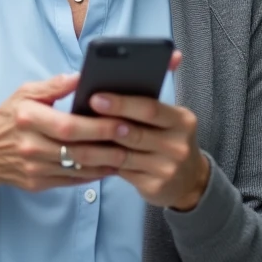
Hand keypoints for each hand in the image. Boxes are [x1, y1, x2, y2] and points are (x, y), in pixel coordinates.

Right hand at [0, 73, 131, 198]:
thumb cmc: (9, 118)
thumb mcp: (24, 93)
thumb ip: (54, 85)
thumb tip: (82, 76)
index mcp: (27, 118)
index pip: (68, 125)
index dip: (97, 125)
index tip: (122, 119)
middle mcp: (30, 146)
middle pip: (77, 149)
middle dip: (109, 144)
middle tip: (134, 137)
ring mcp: (34, 168)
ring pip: (78, 168)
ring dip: (107, 162)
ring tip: (129, 152)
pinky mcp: (38, 184)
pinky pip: (72, 181)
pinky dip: (94, 174)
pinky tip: (110, 166)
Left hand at [90, 51, 210, 210]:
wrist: (190, 181)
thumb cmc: (169, 139)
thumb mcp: (170, 119)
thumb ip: (148, 102)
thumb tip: (122, 74)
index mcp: (182, 120)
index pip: (150, 108)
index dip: (122, 103)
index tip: (95, 97)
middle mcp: (178, 145)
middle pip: (135, 133)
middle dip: (104, 125)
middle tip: (76, 117)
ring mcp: (167, 169)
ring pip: (123, 156)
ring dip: (95, 148)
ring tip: (71, 139)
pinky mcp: (155, 187)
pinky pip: (122, 173)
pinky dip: (101, 164)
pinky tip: (84, 158)